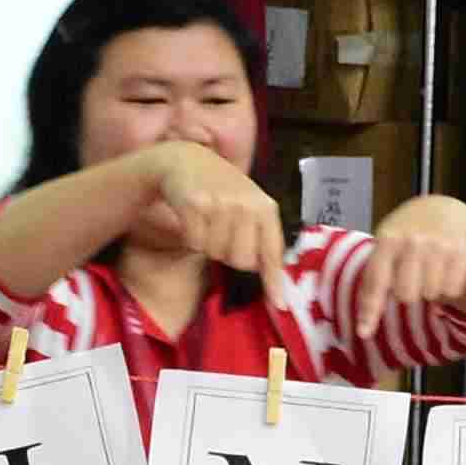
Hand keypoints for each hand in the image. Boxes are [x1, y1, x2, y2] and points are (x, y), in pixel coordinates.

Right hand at [135, 142, 293, 310]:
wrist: (186, 160)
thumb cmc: (223, 189)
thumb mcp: (249, 206)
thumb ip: (262, 237)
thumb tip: (272, 278)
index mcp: (265, 207)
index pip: (272, 251)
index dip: (274, 281)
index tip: (279, 304)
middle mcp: (246, 204)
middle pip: (242, 261)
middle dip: (230, 256)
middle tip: (223, 235)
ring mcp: (219, 204)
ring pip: (216, 253)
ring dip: (209, 245)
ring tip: (208, 222)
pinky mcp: (194, 204)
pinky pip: (195, 243)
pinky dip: (192, 237)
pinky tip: (193, 218)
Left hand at [346, 195, 465, 344]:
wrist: (440, 211)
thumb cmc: (402, 239)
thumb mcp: (382, 249)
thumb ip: (371, 285)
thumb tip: (364, 332)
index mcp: (388, 239)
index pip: (377, 281)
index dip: (370, 311)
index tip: (364, 334)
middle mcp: (414, 241)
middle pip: (407, 295)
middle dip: (406, 293)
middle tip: (409, 279)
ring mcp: (439, 246)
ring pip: (431, 294)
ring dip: (428, 291)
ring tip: (426, 272)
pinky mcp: (461, 254)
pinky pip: (452, 291)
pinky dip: (446, 289)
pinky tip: (442, 272)